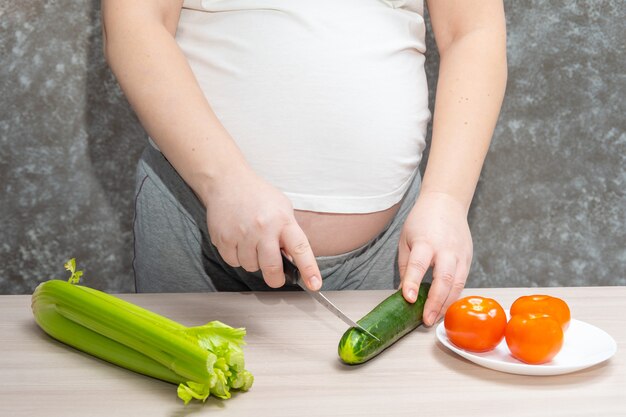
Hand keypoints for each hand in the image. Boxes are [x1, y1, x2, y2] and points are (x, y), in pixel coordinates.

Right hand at [203, 169, 321, 289]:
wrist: (227, 181)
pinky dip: (237, 257)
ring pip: (251, 267)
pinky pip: (233, 262)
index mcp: (282, 220)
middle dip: (275, 278)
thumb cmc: (258, 196)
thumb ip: (289, 234)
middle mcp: (263, 228)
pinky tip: (238, 241)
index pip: (300, 248)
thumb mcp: (283, 208)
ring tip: (252, 243)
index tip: (315, 284)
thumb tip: (294, 261)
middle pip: (272, 268)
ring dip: (253, 262)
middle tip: (276, 276)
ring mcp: (242, 234)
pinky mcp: (223, 238)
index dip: (309, 269)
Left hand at [398, 190, 472, 325]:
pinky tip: (444, 306)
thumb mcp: (405, 239)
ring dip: (446, 304)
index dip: (413, 283)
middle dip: (435, 302)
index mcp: (426, 242)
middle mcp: (446, 248)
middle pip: (444, 279)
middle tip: (425, 320)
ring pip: (457, 284)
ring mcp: (460, 254)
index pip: (419, 265)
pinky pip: (462, 281)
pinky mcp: (468, 258)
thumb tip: (403, 293)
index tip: (408, 299)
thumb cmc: (422, 220)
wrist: (446, 201)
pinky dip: (453, 296)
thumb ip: (406, 267)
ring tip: (434, 318)